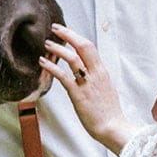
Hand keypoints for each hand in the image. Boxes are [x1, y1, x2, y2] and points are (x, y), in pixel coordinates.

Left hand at [40, 24, 133, 153]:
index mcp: (102, 72)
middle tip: (55, 28)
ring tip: (47, 43)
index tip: (65, 31)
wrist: (113, 128)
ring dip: (58, 48)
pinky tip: (43, 62)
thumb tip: (87, 71)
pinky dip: (52, 67)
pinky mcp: (78, 95)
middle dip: (68, 34)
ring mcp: (87, 84)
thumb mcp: (106, 89)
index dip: (76, 37)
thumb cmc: (108, 112)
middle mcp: (96, 74)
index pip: (90, 47)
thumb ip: (96, 78)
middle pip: (83, 46)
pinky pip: (63, 76)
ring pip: (73, 58)